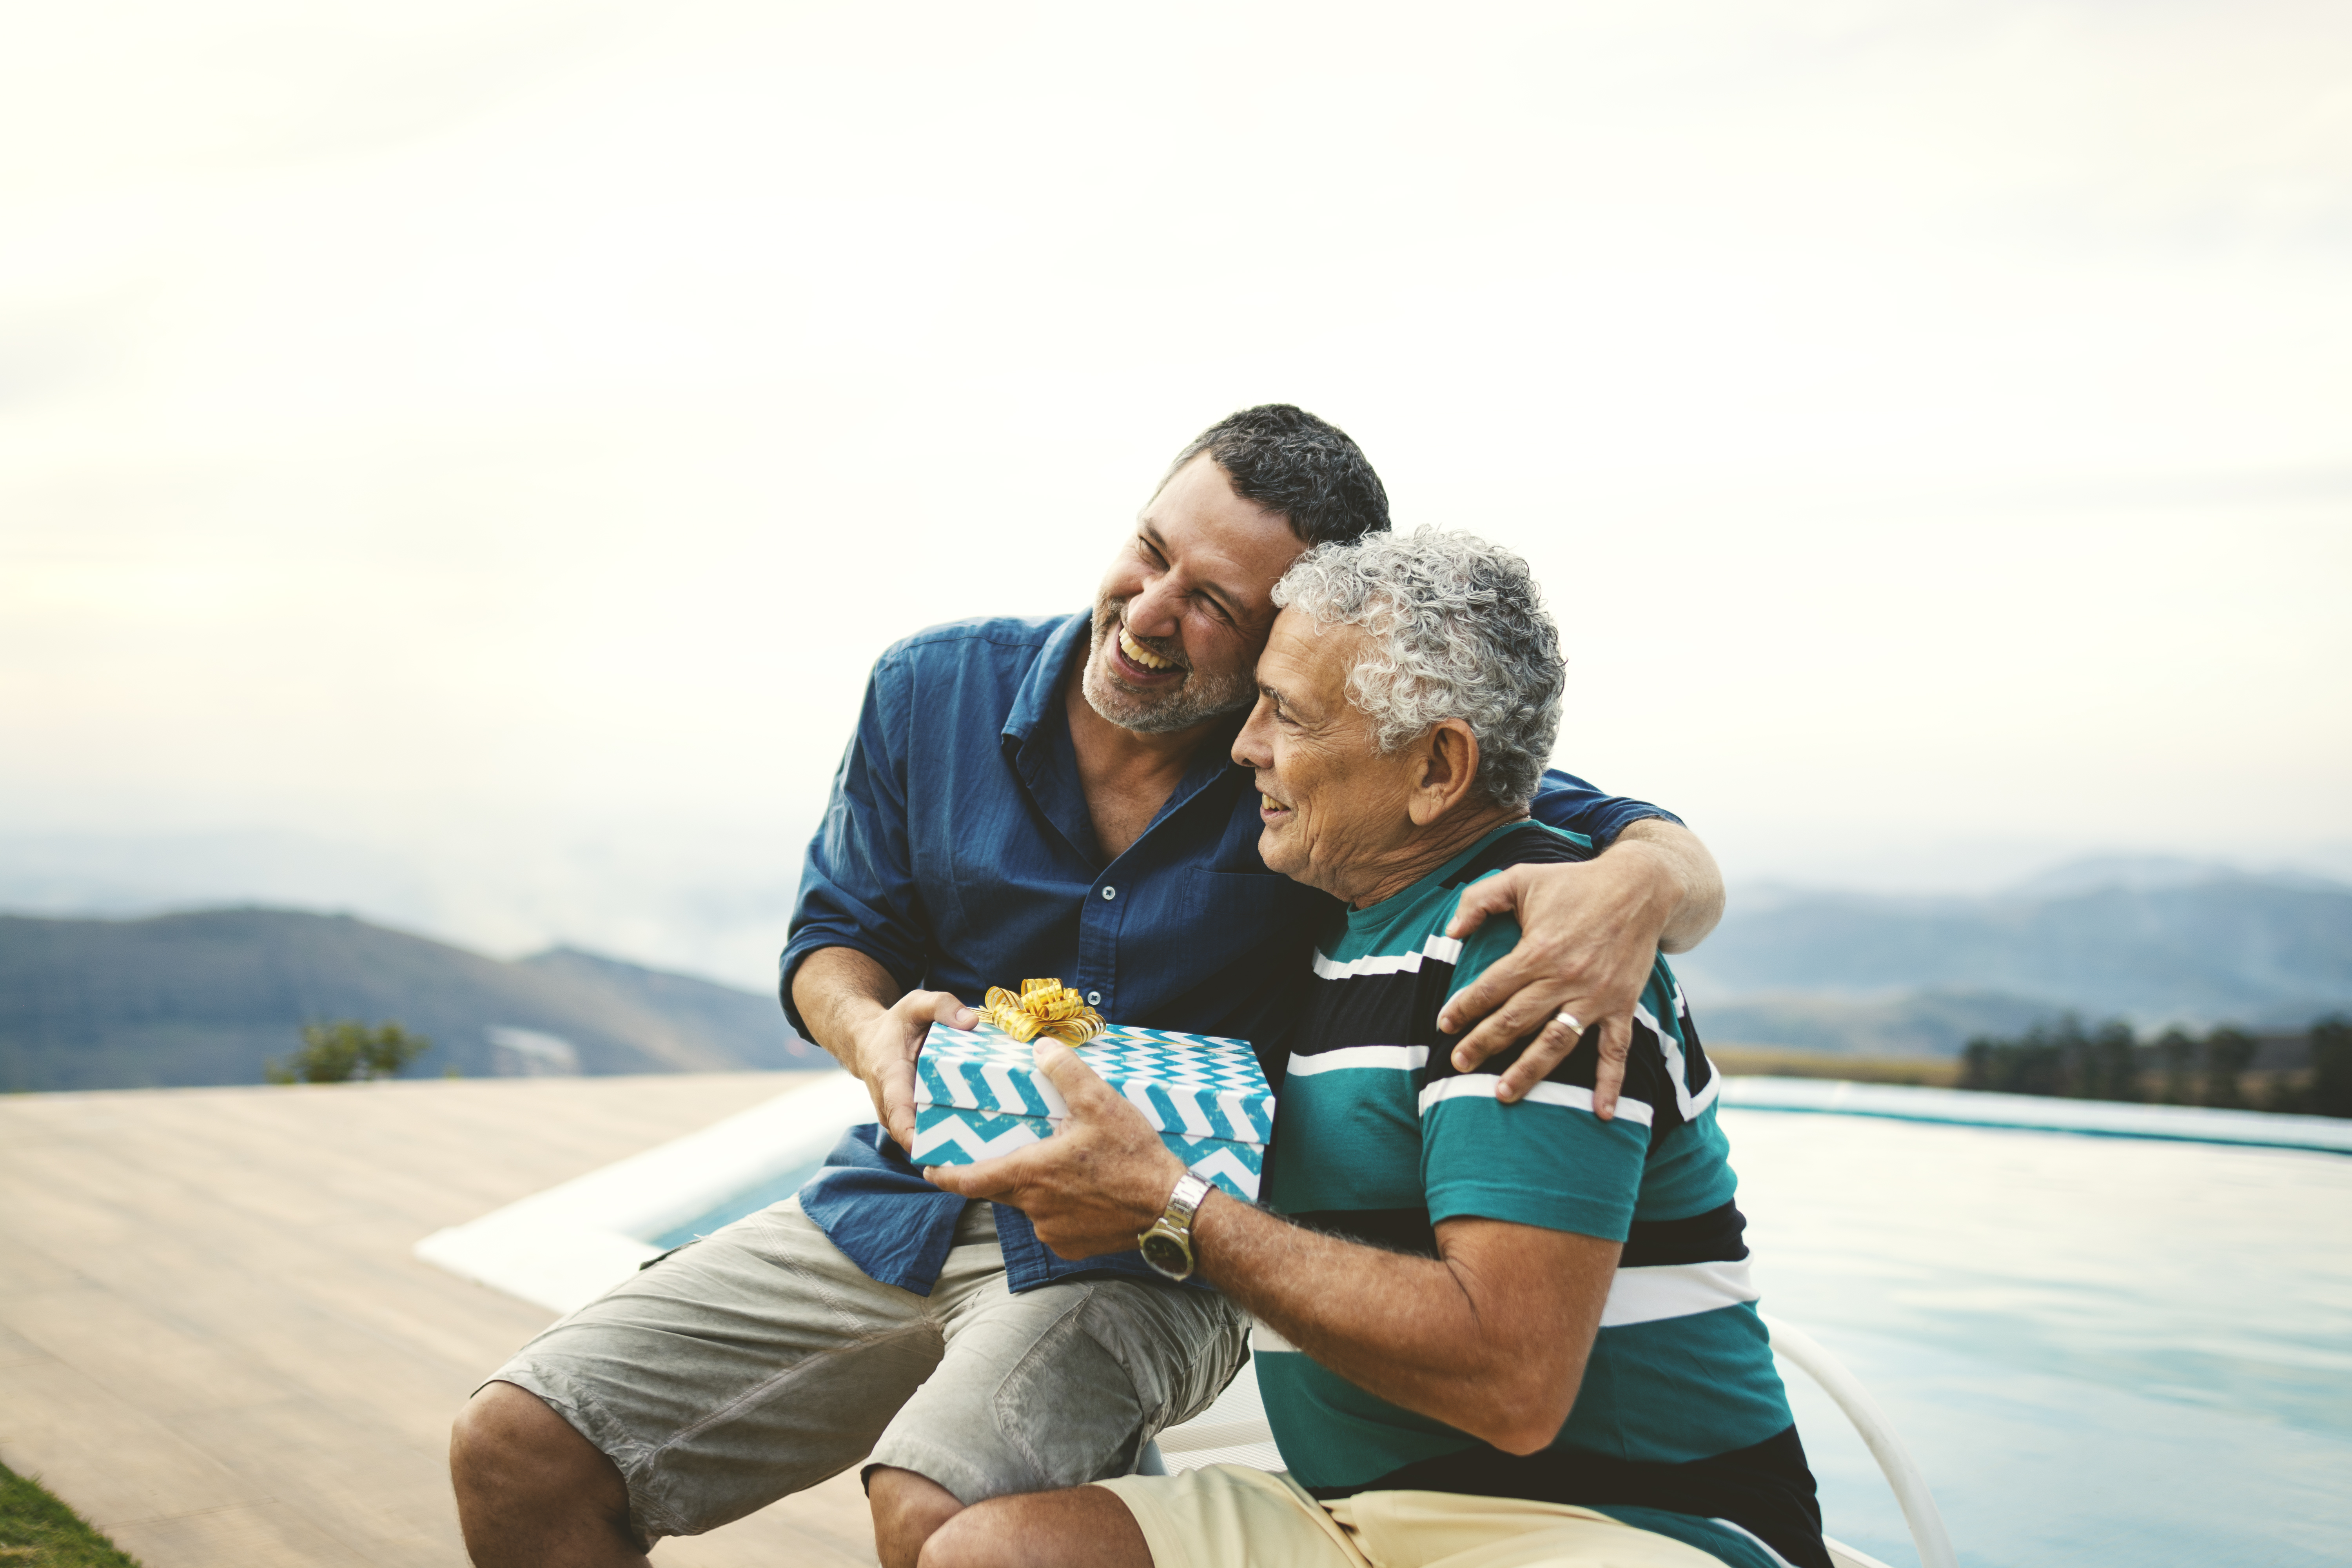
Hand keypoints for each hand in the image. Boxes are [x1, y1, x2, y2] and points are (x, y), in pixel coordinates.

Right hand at [849, 989, 976, 1149]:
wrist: (868, 1043)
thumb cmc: (896, 1025)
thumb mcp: (916, 1004)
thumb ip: (942, 1006)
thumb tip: (970, 1022)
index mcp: (890, 1077)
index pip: (898, 1113)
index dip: (912, 1135)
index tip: (933, 1149)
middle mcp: (891, 1104)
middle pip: (914, 1134)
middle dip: (942, 1144)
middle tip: (979, 1145)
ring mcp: (898, 1116)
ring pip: (921, 1138)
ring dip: (947, 1143)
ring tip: (983, 1142)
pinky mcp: (909, 1119)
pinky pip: (926, 1133)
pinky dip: (947, 1135)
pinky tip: (977, 1134)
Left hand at [924, 1041, 1186, 1258]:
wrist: (1171, 1210)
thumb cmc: (1134, 1157)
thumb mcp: (1100, 1103)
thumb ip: (1065, 1072)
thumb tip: (1041, 1047)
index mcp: (1030, 1174)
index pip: (969, 1181)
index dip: (945, 1175)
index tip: (930, 1169)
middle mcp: (1034, 1209)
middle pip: (1000, 1190)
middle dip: (1001, 1171)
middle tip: (1017, 1150)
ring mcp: (1053, 1232)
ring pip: (1031, 1206)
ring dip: (1039, 1188)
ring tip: (1068, 1167)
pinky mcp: (1072, 1248)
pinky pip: (1054, 1225)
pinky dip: (1062, 1208)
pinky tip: (1087, 1191)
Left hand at [1438, 844, 1680, 1117]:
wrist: (1641, 887)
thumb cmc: (1574, 883)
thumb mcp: (1521, 877)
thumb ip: (1479, 899)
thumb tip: (1450, 931)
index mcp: (1537, 951)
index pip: (1490, 988)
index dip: (1464, 1008)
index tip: (1443, 1025)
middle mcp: (1564, 979)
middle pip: (1515, 1021)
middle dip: (1483, 1045)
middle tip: (1457, 1066)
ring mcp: (1595, 997)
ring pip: (1556, 1043)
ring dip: (1529, 1071)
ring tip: (1502, 1095)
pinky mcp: (1622, 1005)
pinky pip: (1615, 1051)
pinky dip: (1610, 1083)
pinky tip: (1600, 1113)